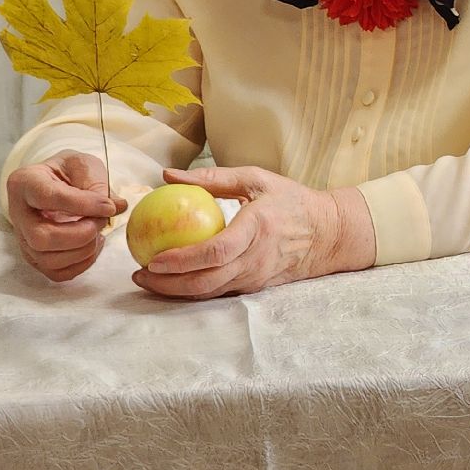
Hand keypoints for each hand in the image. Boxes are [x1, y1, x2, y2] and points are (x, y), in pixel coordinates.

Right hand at [5, 151, 126, 282]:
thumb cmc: (68, 172)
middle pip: (42, 238)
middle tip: (101, 221)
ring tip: (98, 231)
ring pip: (49, 259)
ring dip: (84, 249)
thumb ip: (98, 184)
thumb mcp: (83, 164)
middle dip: (81, 234)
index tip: (108, 207)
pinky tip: (92, 245)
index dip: (83, 205)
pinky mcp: (35, 257)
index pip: (48, 198)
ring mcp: (23, 239)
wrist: (56, 183)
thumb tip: (116, 207)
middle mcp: (18, 214)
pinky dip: (82, 263)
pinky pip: (57, 273)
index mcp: (25, 182)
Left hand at [133, 166, 375, 299]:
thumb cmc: (292, 201)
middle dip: (168, 284)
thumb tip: (168, 175)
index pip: (216, 252)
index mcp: (258, 228)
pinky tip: (175, 282)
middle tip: (140, 274)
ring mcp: (257, 277)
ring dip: (175, 291)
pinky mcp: (257, 287)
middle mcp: (257, 258)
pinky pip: (220, 294)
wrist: (330, 233)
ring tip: (149, 280)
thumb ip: (213, 178)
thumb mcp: (257, 179)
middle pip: (206, 281)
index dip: (182, 260)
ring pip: (210, 293)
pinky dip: (193, 291)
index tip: (153, 258)